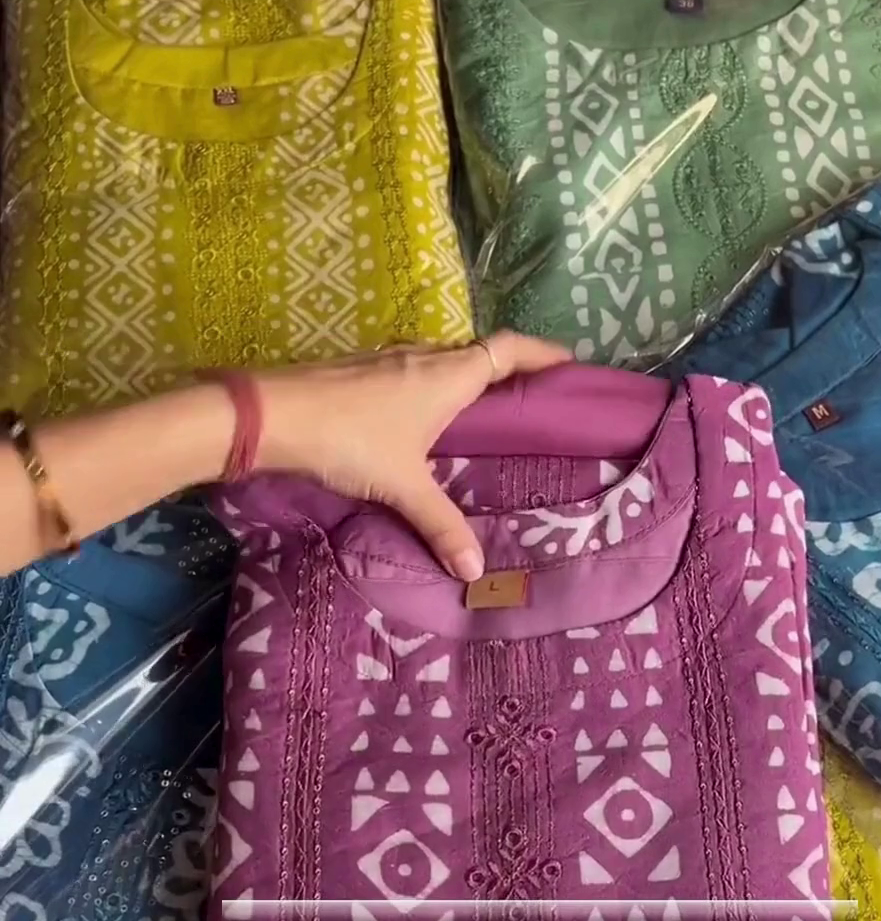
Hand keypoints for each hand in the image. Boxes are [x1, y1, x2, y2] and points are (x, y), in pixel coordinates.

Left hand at [255, 333, 569, 581]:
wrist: (270, 414)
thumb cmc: (348, 439)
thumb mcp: (402, 485)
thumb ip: (441, 524)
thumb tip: (474, 569)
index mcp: (447, 374)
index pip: (509, 350)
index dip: (542, 354)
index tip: (569, 365)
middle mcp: (423, 356)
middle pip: (478, 353)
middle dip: (508, 371)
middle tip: (530, 399)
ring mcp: (387, 359)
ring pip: (441, 361)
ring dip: (465, 378)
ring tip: (480, 413)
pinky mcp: (358, 370)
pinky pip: (411, 372)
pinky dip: (430, 388)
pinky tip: (419, 421)